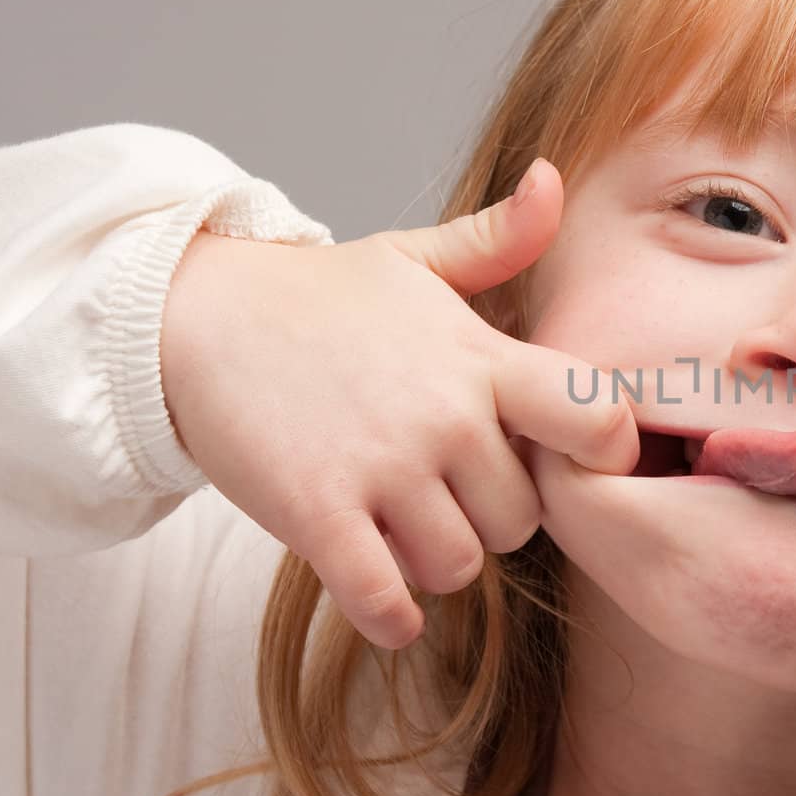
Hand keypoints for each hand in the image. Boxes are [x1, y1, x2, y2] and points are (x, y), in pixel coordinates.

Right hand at [160, 158, 638, 649]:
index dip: (601, 455)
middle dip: (493, 517)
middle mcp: (447, 415)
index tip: (568, 461)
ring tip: (404, 527)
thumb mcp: (414, 258)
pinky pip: (386, 600)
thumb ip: (497, 240)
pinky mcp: (318, 513)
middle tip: (452, 494)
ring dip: (436, 560)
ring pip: (461, 564)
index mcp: (484, 358)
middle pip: (524, 518)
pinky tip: (383, 596)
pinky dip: (391, 615)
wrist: (195, 315)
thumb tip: (554, 181)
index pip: (597, 420)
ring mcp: (384, 467)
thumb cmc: (320, 296)